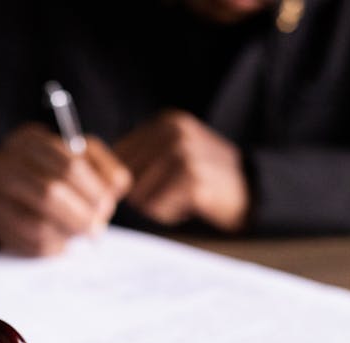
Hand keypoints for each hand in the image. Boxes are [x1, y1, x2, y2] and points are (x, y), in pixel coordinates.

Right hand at [0, 123, 130, 255]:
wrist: (27, 187)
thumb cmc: (64, 173)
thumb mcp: (89, 160)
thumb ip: (107, 171)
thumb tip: (111, 193)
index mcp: (29, 140)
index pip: (68, 166)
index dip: (93, 190)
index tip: (106, 205)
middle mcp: (2, 164)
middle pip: (49, 194)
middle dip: (80, 215)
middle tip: (97, 228)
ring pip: (37, 224)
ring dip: (66, 233)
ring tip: (79, 233)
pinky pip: (27, 244)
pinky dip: (53, 247)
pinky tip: (61, 241)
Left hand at [115, 110, 248, 231]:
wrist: (253, 192)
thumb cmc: (206, 178)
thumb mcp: (176, 152)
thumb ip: (141, 156)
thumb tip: (97, 175)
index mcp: (166, 122)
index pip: (118, 155)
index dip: (127, 179)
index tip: (154, 184)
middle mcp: (174, 132)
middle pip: (125, 176)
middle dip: (143, 194)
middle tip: (173, 192)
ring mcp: (184, 153)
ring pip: (139, 194)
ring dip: (156, 205)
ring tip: (182, 197)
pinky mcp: (192, 179)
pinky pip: (156, 207)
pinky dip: (169, 214)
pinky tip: (190, 205)